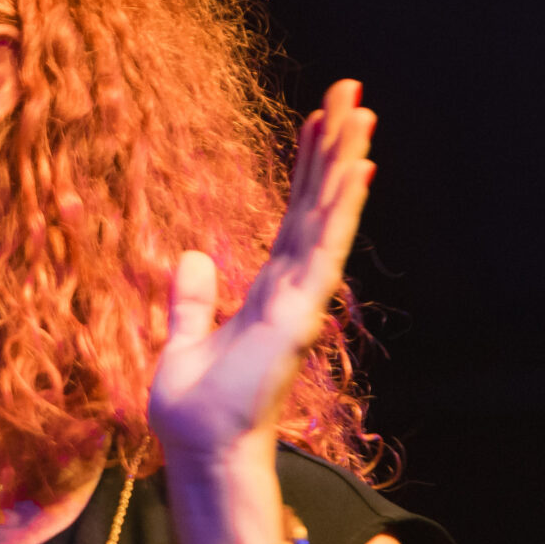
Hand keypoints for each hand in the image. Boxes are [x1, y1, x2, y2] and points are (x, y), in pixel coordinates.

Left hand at [149, 80, 374, 470]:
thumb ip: (189, 300)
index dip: (307, 169)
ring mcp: (300, 300)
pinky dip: (338, 210)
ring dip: (344, 164)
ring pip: (326, 218)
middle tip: (352, 93)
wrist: (200, 451)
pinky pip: (322, 251)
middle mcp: (291, 289)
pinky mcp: (298, 313)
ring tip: (362, 112)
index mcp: (266, 292)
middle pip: (316, 205)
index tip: (320, 122)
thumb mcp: (182, 342)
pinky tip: (356, 171)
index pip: (291, 216)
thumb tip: (191, 255)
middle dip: (334, 148)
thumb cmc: (194, 412)